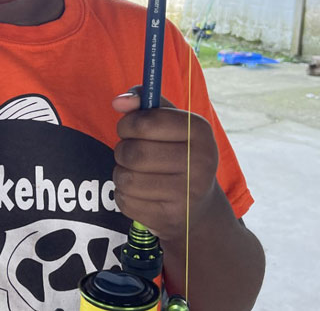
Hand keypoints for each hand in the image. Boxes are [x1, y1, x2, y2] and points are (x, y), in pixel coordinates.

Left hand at [111, 87, 219, 241]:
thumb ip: (144, 102)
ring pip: (126, 178)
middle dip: (122, 150)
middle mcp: (200, 162)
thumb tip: (119, 102)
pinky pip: (126, 201)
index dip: (127, 124)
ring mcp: (188, 194)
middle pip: (134, 152)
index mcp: (200, 131)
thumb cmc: (176, 152)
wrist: (197, 207)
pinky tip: (140, 193)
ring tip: (135, 172)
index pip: (146, 122)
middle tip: (129, 152)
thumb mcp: (169, 121)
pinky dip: (124, 195)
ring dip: (121, 173)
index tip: (128, 128)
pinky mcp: (171, 218)